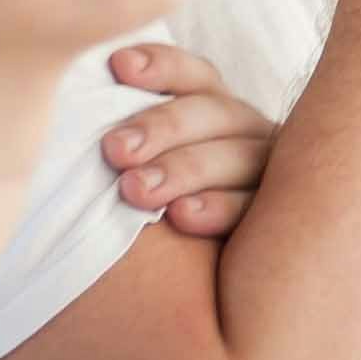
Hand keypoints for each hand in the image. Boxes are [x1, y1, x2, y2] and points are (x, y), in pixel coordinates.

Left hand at [98, 42, 280, 240]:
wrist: (186, 293)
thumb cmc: (142, 210)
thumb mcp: (134, 164)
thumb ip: (124, 139)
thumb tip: (86, 91)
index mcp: (214, 109)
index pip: (193, 75)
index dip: (160, 66)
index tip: (119, 66)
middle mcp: (246, 134)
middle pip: (213, 113)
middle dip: (161, 126)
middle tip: (115, 149)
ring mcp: (267, 174)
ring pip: (236, 158)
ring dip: (183, 169)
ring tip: (136, 190)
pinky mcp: (273, 220)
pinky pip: (252, 209)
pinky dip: (218, 209)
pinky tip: (182, 216)